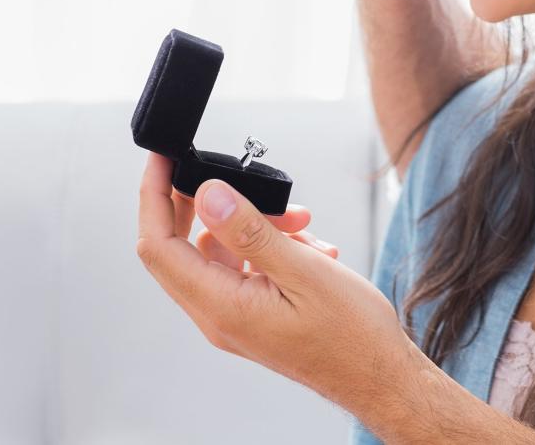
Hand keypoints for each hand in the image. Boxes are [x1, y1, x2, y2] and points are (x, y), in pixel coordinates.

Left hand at [136, 153, 414, 420]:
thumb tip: (208, 195)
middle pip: (180, 247)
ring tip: (302, 222)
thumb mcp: (304, 271)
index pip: (160, 246)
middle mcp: (218, 315)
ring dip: (255, 225)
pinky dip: (270, 247)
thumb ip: (251, 233)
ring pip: (221, 252)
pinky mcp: (254, 314)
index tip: (163, 158)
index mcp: (221, 307)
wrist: (379, 376)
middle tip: (232, 174)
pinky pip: (245, 268)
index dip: (155, 196)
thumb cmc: (352, 335)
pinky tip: (309, 247)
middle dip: (207, 203)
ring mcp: (234, 316)